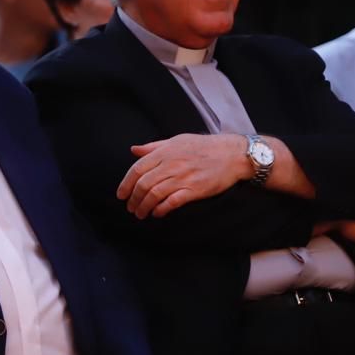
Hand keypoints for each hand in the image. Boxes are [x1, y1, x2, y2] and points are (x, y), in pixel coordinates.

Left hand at [118, 133, 247, 218]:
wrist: (232, 154)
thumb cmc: (205, 147)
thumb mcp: (177, 140)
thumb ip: (154, 146)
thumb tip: (134, 150)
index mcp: (165, 151)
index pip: (137, 169)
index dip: (126, 184)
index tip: (122, 195)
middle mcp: (171, 164)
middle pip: (143, 184)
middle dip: (133, 199)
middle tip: (131, 208)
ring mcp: (183, 177)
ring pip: (154, 195)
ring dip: (144, 207)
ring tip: (141, 214)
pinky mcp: (195, 189)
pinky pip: (172, 202)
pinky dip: (161, 209)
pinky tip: (158, 213)